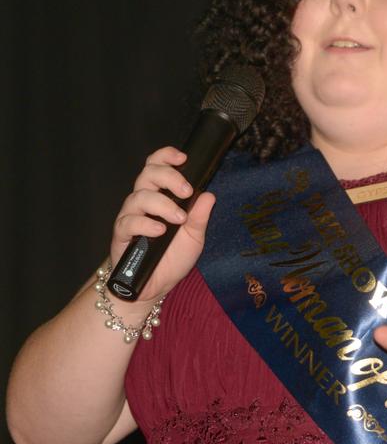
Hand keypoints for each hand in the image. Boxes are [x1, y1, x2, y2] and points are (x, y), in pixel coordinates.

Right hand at [110, 146, 215, 302]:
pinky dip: (146, 224)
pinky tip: (160, 231)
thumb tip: (209, 196)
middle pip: (147, 174)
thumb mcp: (194, 238)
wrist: (155, 287)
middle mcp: (143, 202)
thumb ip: (199, 217)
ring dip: (162, 204)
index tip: (183, 158)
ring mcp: (130, 217)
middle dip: (168, 177)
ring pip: (139, 196)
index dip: (166, 156)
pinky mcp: (121, 234)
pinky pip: (129, 222)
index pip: (157, 167)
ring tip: (178, 219)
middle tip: (186, 192)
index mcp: (160, 197)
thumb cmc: (172, 258)